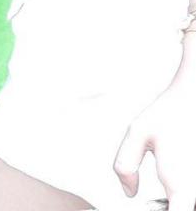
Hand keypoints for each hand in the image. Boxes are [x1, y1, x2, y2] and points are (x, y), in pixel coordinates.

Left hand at [114, 73, 195, 208]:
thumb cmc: (172, 113)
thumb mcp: (137, 133)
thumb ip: (126, 165)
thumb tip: (128, 192)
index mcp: (181, 185)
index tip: (149, 207)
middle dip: (166, 209)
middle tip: (152, 201)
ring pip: (189, 204)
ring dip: (176, 203)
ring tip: (164, 193)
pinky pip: (194, 193)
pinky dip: (184, 194)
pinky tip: (175, 182)